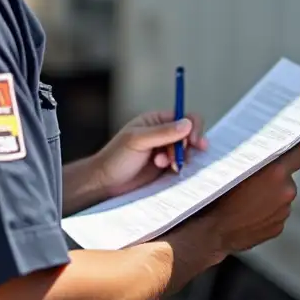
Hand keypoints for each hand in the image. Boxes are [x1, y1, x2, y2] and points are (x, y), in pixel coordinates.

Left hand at [94, 111, 208, 198]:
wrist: (106, 182)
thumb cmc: (116, 158)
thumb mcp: (138, 141)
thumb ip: (163, 132)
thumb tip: (187, 124)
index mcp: (155, 120)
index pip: (183, 117)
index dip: (193, 127)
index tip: (194, 141)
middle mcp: (162, 133)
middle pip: (189, 134)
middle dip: (187, 146)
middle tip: (180, 158)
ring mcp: (165, 150)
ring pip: (187, 151)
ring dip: (181, 158)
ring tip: (164, 164)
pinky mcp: (165, 166)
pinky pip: (182, 164)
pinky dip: (179, 167)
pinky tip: (167, 170)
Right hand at [204, 141, 299, 255]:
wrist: (213, 231)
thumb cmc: (219, 196)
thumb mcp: (235, 167)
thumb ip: (256, 158)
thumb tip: (264, 149)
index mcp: (277, 172)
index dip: (298, 149)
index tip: (291, 149)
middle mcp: (286, 191)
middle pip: (288, 176)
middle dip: (275, 176)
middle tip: (256, 178)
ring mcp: (284, 211)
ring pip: (281, 195)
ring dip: (270, 195)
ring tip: (247, 199)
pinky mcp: (279, 227)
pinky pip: (275, 213)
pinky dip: (265, 212)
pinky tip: (248, 213)